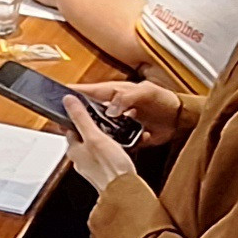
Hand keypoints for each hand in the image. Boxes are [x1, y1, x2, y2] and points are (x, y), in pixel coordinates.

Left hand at [61, 95, 134, 189]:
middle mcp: (81, 160)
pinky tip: (125, 148)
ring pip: (97, 147)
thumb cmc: (109, 167)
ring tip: (118, 132)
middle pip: (85, 138)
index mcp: (74, 150)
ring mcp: (93, 167)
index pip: (70, 129)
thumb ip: (81, 118)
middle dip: (95, 128)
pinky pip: (109, 156)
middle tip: (106, 120)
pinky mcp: (106, 173)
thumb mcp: (94, 136)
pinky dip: (117, 149)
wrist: (124, 191)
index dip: (77, 118)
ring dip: (107, 139)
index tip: (84, 110)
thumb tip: (68, 101)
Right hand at [70, 79, 186, 147]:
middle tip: (63, 121)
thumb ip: (127, 97)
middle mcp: (114, 106)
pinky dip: (110, 143)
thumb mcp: (147, 92)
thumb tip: (110, 108)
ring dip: (93, 132)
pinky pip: (112, 139)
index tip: (57, 95)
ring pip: (98, 127)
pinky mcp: (125, 134)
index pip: (89, 91)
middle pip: (88, 110)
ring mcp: (118, 121)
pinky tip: (110, 145)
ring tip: (84, 138)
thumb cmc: (165, 101)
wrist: (180, 120)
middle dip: (76, 115)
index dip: (72, 92)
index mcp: (116, 93)